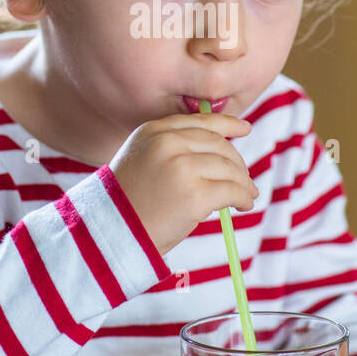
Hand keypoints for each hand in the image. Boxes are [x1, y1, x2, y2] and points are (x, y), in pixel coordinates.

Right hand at [109, 111, 256, 255]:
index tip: (244, 129)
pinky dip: (243, 197)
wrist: (110, 234)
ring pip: (229, 168)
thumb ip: (173, 149)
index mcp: (153, 131)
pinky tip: (243, 205)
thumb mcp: (142, 160)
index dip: (227, 124)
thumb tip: (221, 152)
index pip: (200, 121)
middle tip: (243, 179)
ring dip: (242, 182)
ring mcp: (181, 167)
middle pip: (218, 144)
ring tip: (247, 194)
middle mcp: (167, 143)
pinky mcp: (195, 195)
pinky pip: (231, 191)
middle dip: (236, 162)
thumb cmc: (127, 203)